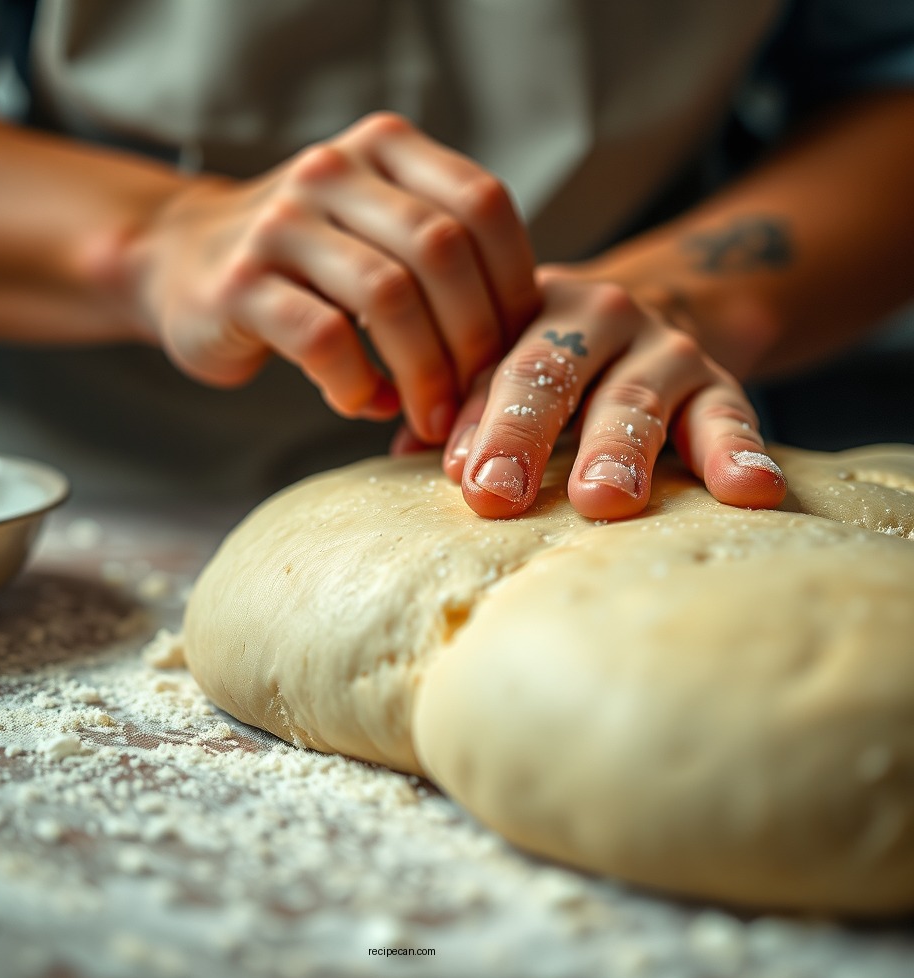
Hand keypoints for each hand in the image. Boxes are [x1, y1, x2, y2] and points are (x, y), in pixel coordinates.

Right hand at [126, 113, 537, 442]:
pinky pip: (323, 339)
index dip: (514, 285)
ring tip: (428, 416)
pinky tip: (360, 402)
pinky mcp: (239, 284)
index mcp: (385, 150)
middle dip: (473, 340)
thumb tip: (515, 351)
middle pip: (442, 251)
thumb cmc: (305, 265)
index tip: (515, 351)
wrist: (181, 259)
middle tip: (477, 402)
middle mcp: (334, 171)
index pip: (483, 204)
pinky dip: (357, 385)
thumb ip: (443, 264)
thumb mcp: (377, 234)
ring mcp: (281, 222)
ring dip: (424, 372)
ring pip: (387, 295)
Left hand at [441, 265, 787, 518]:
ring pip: (635, 399)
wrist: (659, 306)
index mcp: (528, 311)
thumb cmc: (559, 362)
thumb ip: (460, 409)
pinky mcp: (721, 381)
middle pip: (552, 373)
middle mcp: (594, 317)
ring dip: (618, 450)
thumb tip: (401, 459)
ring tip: (607, 499)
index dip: (474, 418)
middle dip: (524, 434)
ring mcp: (662, 346)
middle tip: (502, 493)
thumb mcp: (509, 366)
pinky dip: (738, 451)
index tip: (459, 473)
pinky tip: (748, 489)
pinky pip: (731, 415)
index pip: (493, 366)